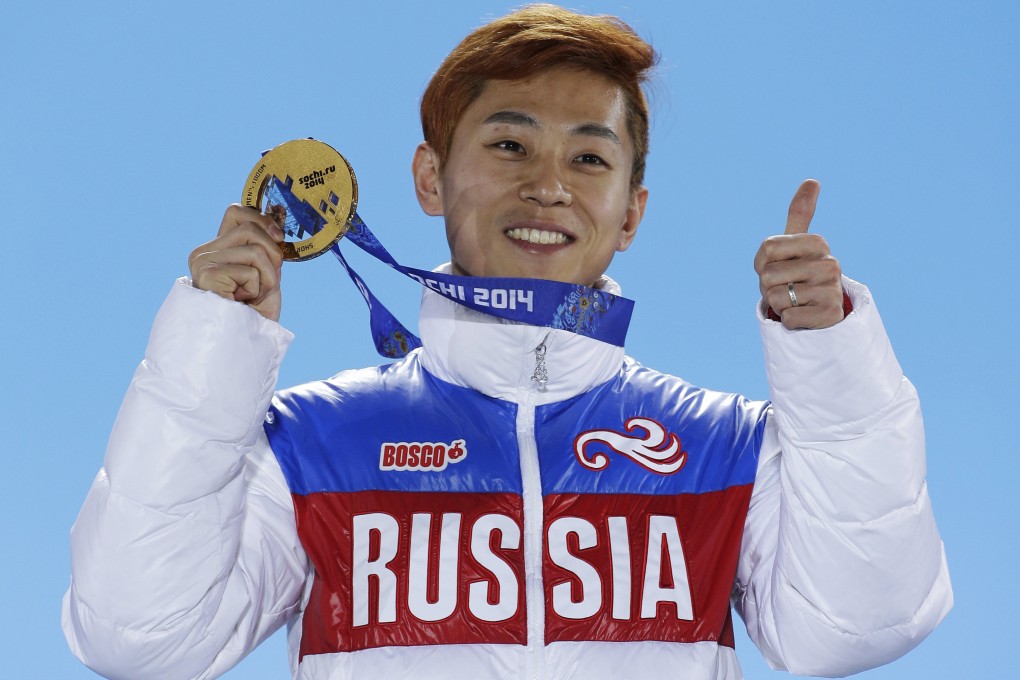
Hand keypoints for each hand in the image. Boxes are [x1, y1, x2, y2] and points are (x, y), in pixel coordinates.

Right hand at [188, 204, 285, 320]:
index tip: (279, 237)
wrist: (241, 344)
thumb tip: (278, 217)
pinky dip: (258, 289)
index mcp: (216, 249)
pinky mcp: (207, 275)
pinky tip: (244, 302)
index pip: (236, 212)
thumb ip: (266, 248)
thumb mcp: (265, 274)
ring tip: (254, 295)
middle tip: (266, 282)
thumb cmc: (253, 314)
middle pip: (251, 228)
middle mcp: (203, 252)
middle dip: (272, 256)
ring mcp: (202, 262)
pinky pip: (251, 270)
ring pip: (255, 250)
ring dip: (267, 277)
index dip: (262, 219)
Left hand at [753, 180, 843, 329]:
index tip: (775, 266)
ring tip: (796, 301)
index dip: (761, 263)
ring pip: (775, 298)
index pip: (767, 247)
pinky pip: (788, 317)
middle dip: (768, 286)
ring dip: (778, 304)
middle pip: (768, 275)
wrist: (822, 311)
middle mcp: (829, 263)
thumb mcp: (798, 243)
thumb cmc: (801, 272)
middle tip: (787, 287)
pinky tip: (804, 315)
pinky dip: (789, 320)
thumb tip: (813, 180)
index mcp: (817, 242)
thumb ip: (801, 213)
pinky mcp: (829, 314)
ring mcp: (831, 289)